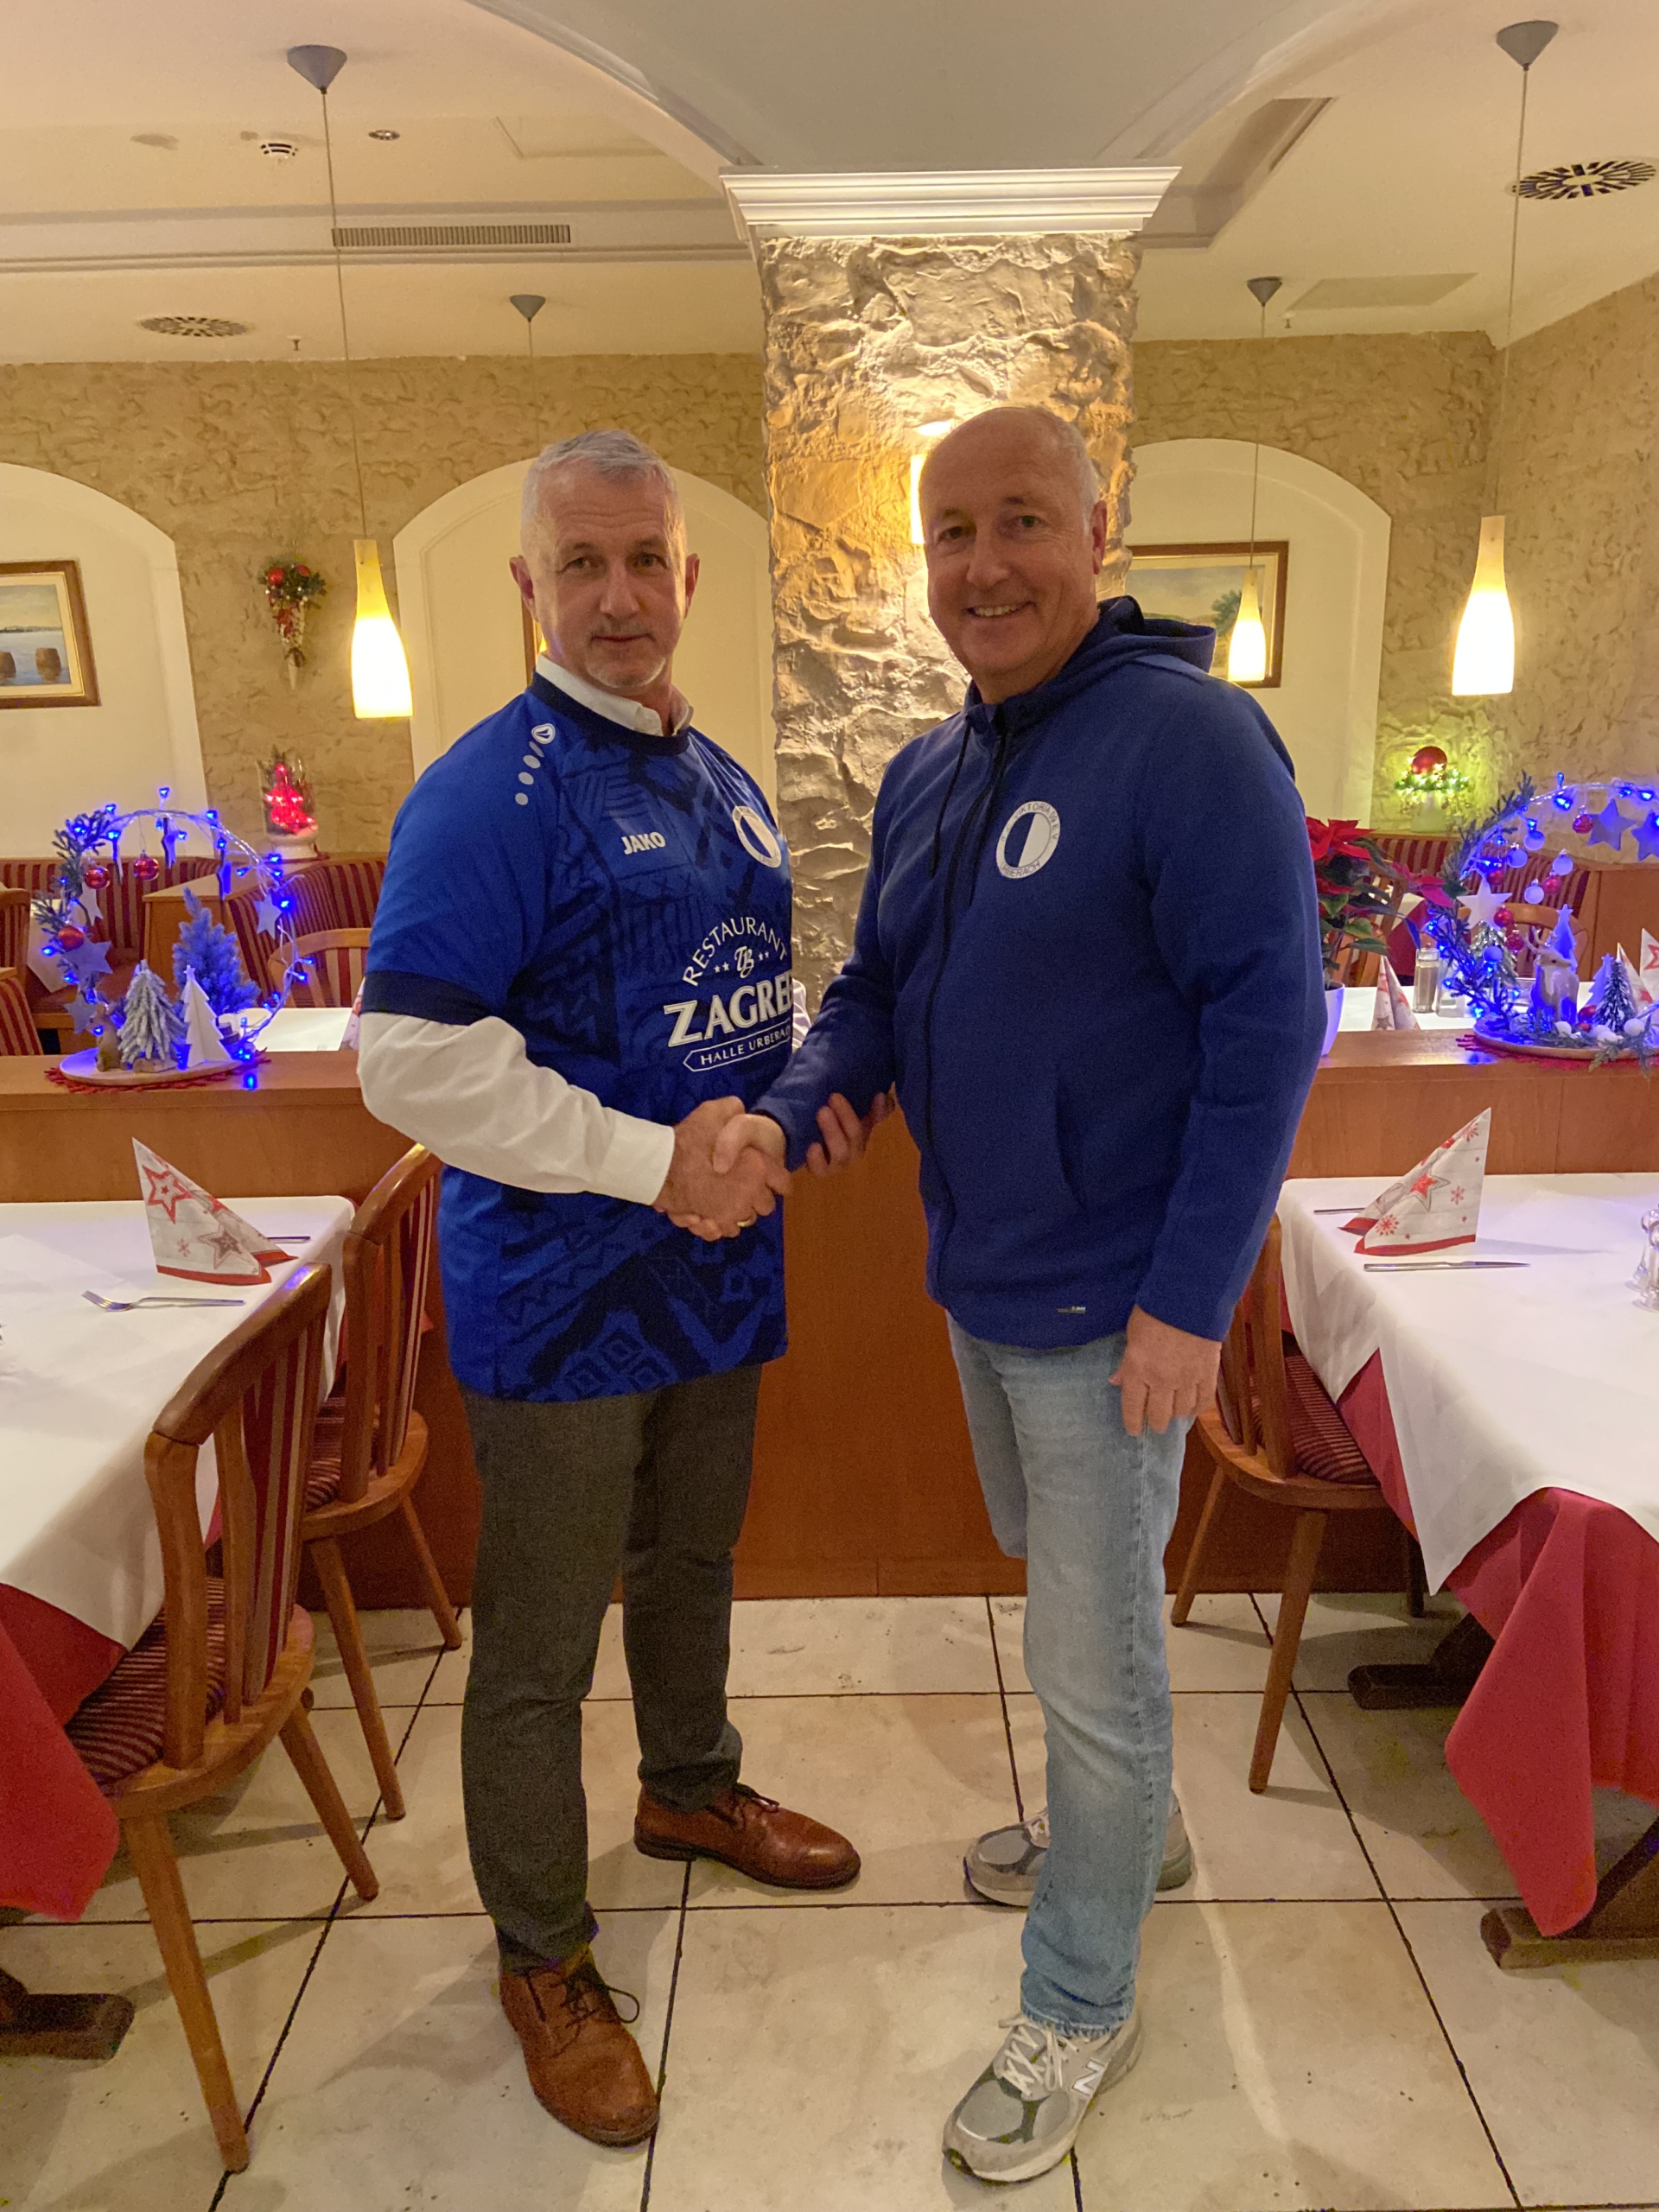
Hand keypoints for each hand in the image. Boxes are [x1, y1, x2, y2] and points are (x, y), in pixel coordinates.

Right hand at [653, 1097, 790, 1242]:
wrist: (658, 1168)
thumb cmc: (687, 1140)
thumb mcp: (712, 1112)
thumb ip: (733, 1109)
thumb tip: (740, 1110)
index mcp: (757, 1167)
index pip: (783, 1183)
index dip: (778, 1180)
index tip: (771, 1178)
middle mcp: (750, 1194)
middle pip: (767, 1206)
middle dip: (759, 1198)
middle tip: (745, 1186)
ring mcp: (731, 1213)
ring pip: (747, 1220)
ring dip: (741, 1212)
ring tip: (728, 1200)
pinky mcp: (713, 1225)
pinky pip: (726, 1230)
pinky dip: (722, 1224)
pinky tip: (714, 1213)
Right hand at [710, 1092, 890, 1180]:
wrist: (793, 1095)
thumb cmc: (769, 1122)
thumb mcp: (744, 1130)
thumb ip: (731, 1144)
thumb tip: (719, 1165)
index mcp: (812, 1159)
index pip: (824, 1169)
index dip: (821, 1161)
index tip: (810, 1145)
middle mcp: (835, 1152)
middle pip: (845, 1154)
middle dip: (836, 1132)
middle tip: (824, 1107)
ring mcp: (852, 1136)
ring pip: (861, 1138)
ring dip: (852, 1119)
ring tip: (837, 1097)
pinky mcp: (866, 1118)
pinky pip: (880, 1120)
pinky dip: (882, 1109)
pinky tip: (879, 1096)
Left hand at [1109, 1306, 1220, 1436]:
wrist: (1191, 1299)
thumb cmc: (1155, 1311)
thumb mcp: (1132, 1334)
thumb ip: (1126, 1362)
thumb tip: (1116, 1381)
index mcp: (1137, 1370)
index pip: (1132, 1406)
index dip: (1132, 1422)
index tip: (1133, 1430)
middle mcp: (1161, 1381)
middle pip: (1158, 1415)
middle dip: (1155, 1423)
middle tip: (1155, 1424)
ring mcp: (1186, 1380)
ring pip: (1181, 1411)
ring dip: (1176, 1415)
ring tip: (1174, 1414)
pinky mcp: (1208, 1375)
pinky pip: (1203, 1400)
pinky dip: (1197, 1408)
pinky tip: (1193, 1409)